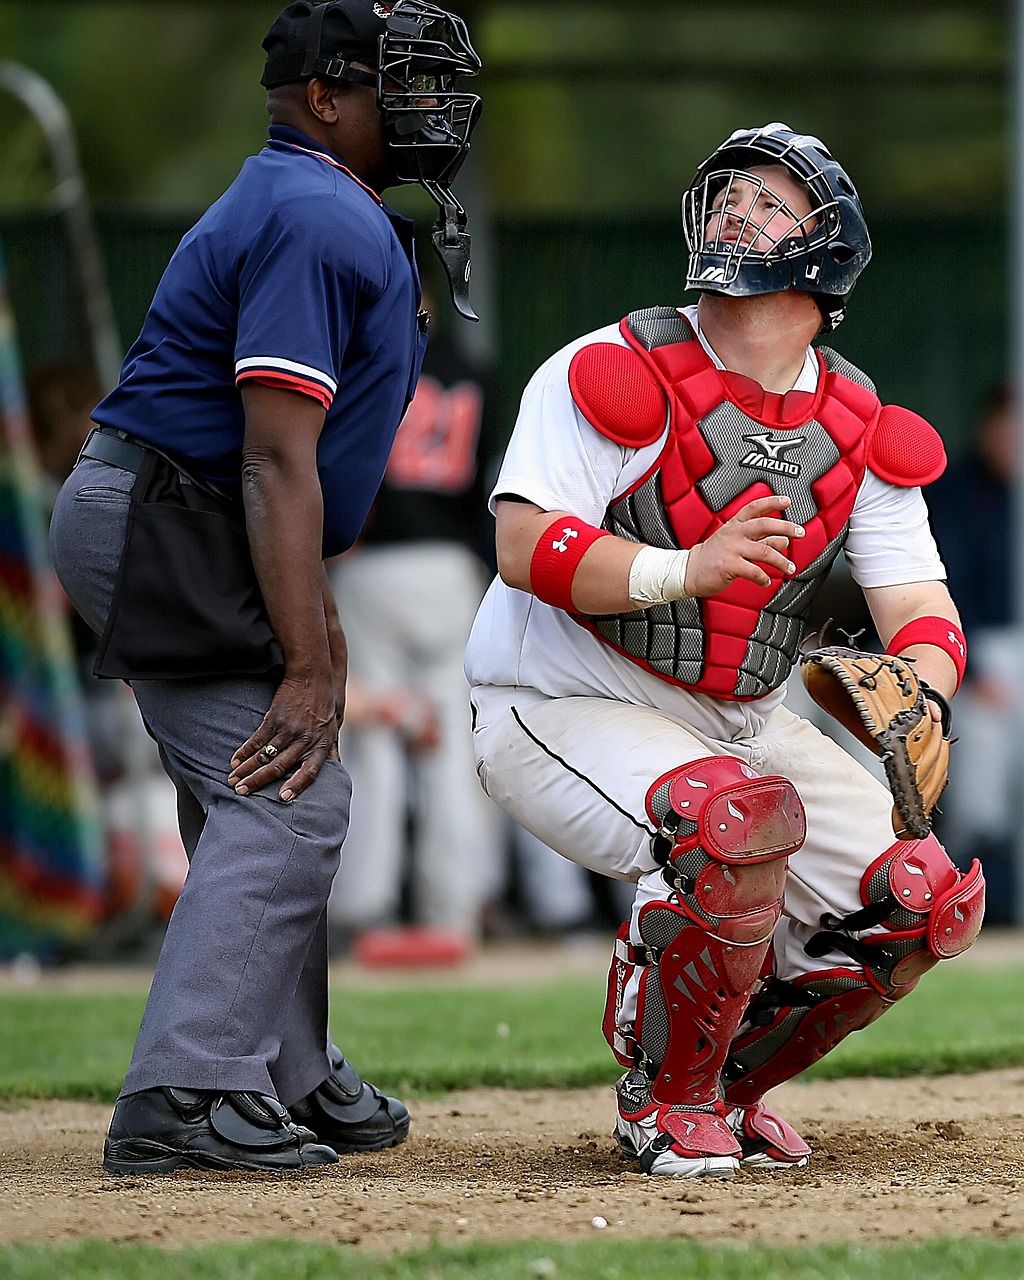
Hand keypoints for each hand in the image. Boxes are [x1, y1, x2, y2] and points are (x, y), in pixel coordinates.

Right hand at [228, 672, 336, 801]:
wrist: (312, 675)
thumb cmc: (325, 702)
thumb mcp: (334, 726)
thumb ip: (332, 748)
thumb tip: (337, 765)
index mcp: (321, 744)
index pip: (310, 771)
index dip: (297, 785)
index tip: (283, 797)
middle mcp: (305, 739)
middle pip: (279, 766)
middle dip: (259, 781)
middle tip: (243, 792)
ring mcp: (289, 729)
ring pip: (265, 755)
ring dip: (247, 769)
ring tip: (233, 780)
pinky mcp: (275, 718)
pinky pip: (258, 739)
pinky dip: (245, 751)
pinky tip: (235, 760)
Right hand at [683, 494, 804, 596]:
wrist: (688, 570)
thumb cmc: (711, 557)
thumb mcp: (733, 541)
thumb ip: (758, 539)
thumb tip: (782, 539)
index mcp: (734, 525)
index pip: (755, 508)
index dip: (772, 502)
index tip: (787, 501)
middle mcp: (734, 534)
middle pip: (764, 525)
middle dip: (786, 528)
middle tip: (800, 532)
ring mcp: (732, 549)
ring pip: (765, 551)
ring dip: (781, 560)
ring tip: (789, 567)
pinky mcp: (730, 566)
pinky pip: (754, 571)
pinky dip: (764, 578)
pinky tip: (767, 581)